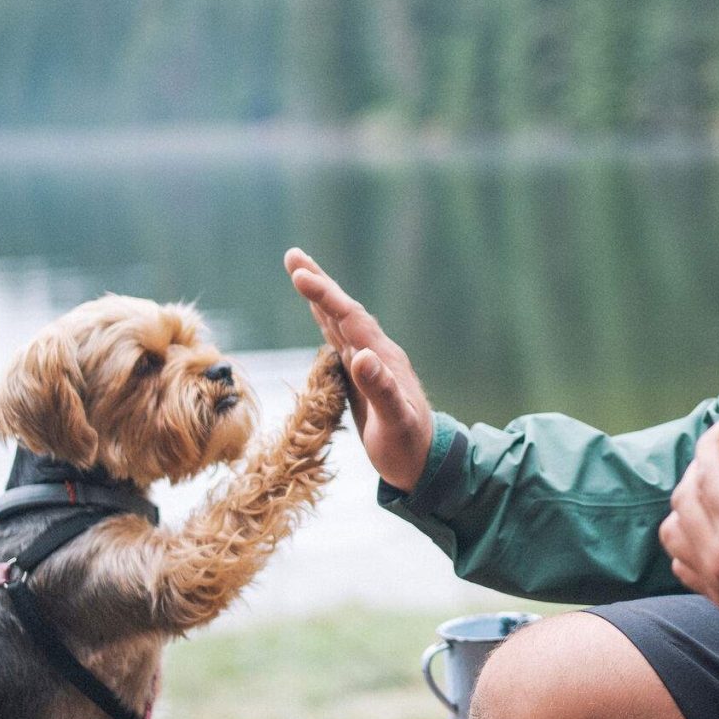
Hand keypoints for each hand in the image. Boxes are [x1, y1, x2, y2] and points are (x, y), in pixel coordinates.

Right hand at [283, 248, 433, 490]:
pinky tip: (319, 315)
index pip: (350, 319)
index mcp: (383, 359)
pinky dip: (326, 322)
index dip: (325, 296)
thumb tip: (361, 356)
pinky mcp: (362, 377)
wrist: (426, 463)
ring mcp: (370, 364)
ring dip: (320, 298)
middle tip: (292, 255)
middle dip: (319, 283)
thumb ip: (381, 390)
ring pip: (340, 322)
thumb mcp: (396, 422)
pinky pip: (340, 341)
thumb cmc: (410, 447)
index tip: (300, 275)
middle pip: (343, 311)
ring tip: (300, 273)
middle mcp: (376, 354)